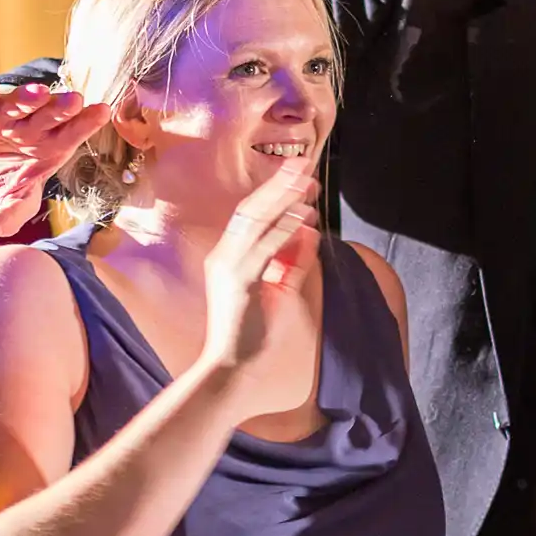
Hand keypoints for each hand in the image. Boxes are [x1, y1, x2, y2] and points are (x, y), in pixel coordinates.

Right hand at [0, 74, 112, 241]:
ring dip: (29, 97)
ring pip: (20, 100)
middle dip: (62, 109)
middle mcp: (31, 123)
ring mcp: (5, 109)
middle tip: (75, 101)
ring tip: (40, 94)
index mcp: (49, 144)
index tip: (103, 112)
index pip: (71, 135)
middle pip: (50, 115)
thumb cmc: (9, 172)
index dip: (86, 124)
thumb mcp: (12, 197)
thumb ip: (10, 214)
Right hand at [198, 162, 320, 405]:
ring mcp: (228, 267)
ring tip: (307, 182)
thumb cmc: (253, 335)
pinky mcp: (238, 282)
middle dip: (279, 185)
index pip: (252, 214)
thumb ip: (292, 263)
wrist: (230, 369)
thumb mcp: (280, 291)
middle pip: (251, 208)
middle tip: (304, 165)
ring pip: (255, 221)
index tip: (298, 175)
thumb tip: (311, 235)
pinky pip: (263, 248)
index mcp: (230, 256)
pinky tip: (304, 216)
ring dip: (283, 199)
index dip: (275, 192)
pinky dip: (284, 230)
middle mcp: (225, 256)